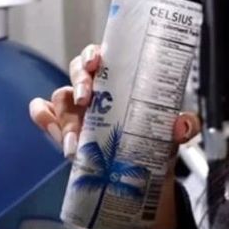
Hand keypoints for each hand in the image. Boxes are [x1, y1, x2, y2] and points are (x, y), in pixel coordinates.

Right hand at [28, 43, 201, 158]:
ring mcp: (77, 109)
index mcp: (119, 80)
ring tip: (74, 140)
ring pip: (61, 98)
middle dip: (79, 82)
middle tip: (87, 99)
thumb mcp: (173, 133)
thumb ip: (184, 126)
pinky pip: (46, 116)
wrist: (145, 175)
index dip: (94, 53)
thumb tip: (182, 125)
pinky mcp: (64, 129)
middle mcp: (96, 90)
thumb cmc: (155, 142)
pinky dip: (44, 118)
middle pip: (78, 72)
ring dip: (64, 116)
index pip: (102, 55)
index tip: (97, 62)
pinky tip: (47, 124)